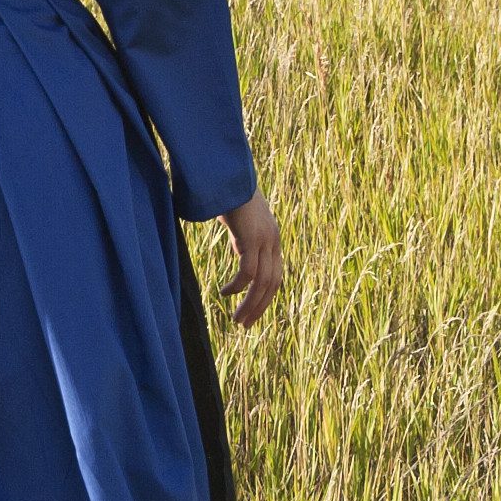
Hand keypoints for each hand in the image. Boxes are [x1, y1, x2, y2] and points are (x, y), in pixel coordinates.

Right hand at [211, 194, 285, 327]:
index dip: (265, 298)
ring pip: (261, 283)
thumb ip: (242, 239)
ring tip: (236, 319)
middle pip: (272, 285)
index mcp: (272, 240)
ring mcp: (265, 241)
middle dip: (259, 307)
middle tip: (244, 325)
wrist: (229, 176)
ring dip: (249, 304)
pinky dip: (238, 287)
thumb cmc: (230, 196)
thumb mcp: (240, 223)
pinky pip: (248, 272)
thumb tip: (238, 251)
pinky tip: (225, 293)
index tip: (251, 312)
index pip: (275, 277)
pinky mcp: (252, 239)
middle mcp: (273, 242)